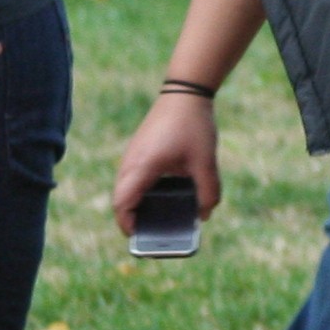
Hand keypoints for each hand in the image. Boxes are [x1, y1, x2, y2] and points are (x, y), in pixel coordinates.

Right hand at [111, 91, 218, 234]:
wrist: (185, 92)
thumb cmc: (192, 125)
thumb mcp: (205, 162)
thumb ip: (208, 191)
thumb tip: (204, 215)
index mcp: (142, 167)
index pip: (122, 205)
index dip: (127, 226)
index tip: (139, 238)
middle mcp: (131, 163)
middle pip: (120, 199)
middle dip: (131, 219)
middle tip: (150, 233)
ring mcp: (132, 155)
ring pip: (124, 188)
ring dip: (134, 204)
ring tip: (154, 218)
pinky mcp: (138, 150)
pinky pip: (131, 177)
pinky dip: (139, 191)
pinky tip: (159, 196)